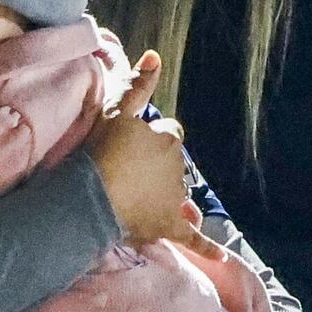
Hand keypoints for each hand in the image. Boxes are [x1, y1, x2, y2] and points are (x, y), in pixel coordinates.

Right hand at [86, 50, 189, 243]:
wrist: (91, 195)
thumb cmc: (102, 150)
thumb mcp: (117, 111)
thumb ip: (138, 85)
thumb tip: (155, 55)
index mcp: (168, 138)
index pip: (167, 133)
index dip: (150, 139)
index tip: (130, 146)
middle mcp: (178, 168)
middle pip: (173, 164)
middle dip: (157, 167)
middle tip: (129, 173)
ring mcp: (175, 199)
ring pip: (178, 194)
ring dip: (167, 195)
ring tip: (140, 201)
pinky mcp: (169, 226)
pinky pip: (192, 238)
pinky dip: (206, 246)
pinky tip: (220, 256)